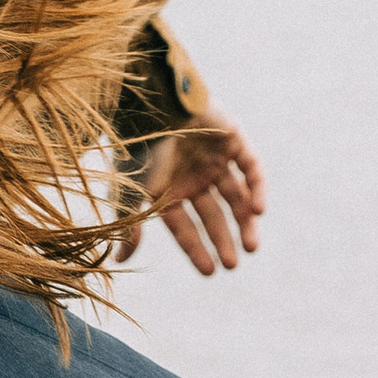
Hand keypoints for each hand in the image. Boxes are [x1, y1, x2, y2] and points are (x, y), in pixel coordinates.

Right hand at [121, 119, 266, 274]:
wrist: (157, 105)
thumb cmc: (141, 150)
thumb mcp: (134, 192)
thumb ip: (130, 226)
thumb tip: (119, 262)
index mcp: (167, 189)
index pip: (185, 226)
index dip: (197, 249)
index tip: (211, 272)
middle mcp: (191, 176)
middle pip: (213, 215)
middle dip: (224, 240)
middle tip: (234, 264)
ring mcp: (214, 158)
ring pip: (236, 195)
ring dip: (246, 220)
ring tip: (252, 248)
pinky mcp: (234, 140)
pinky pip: (251, 168)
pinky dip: (257, 188)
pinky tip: (259, 210)